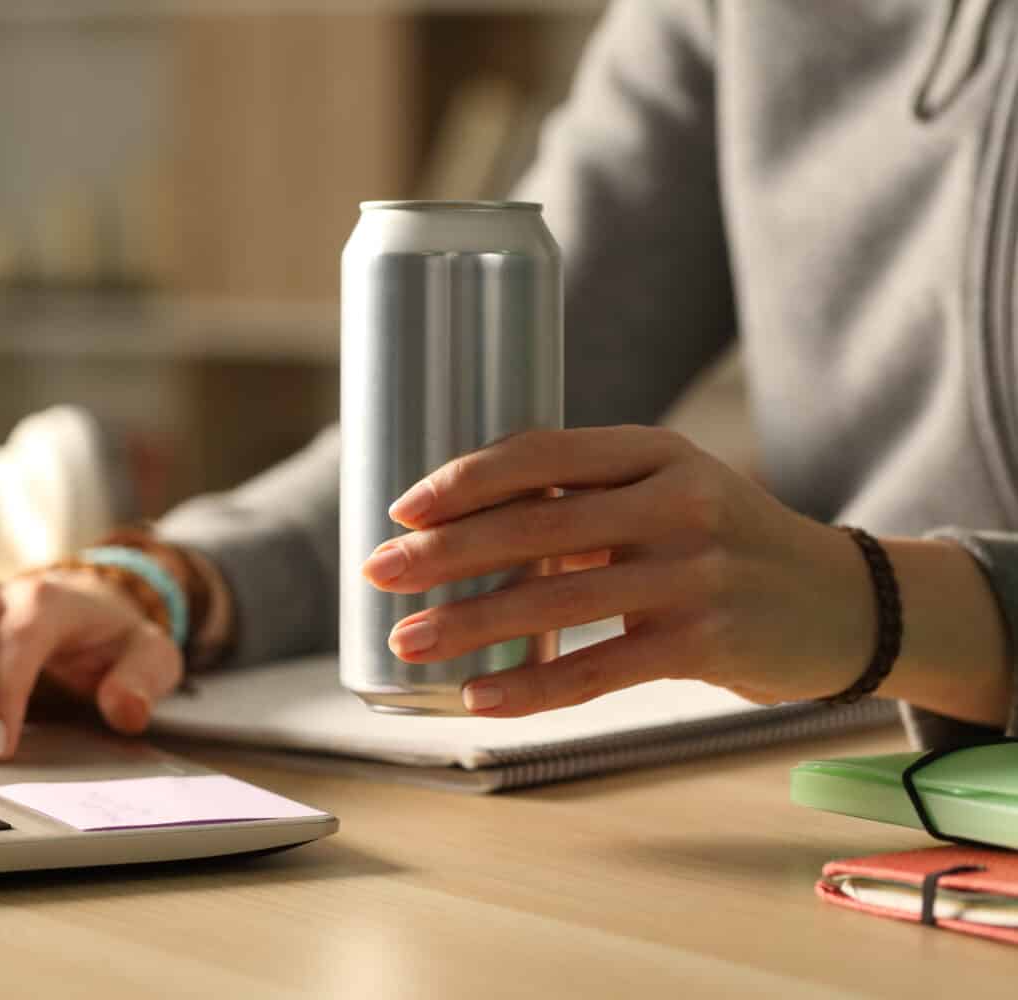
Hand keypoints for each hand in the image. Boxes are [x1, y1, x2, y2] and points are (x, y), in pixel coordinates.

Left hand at [361, 426, 876, 715]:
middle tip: (380, 571)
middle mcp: (676, 500)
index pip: (542, 451)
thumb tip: (462, 530)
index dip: (464, 478)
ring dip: (470, 622)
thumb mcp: (667, 493)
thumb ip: (582, 500)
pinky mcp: (707, 641)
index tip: (402, 507)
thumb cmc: (725, 543)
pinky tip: (478, 697)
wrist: (845, 602)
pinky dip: (532, 686)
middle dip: (445, 550)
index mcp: (655, 451)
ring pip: (557, 597)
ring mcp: (694, 571)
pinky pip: (600, 668)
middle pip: (536, 521)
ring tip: (407, 640)